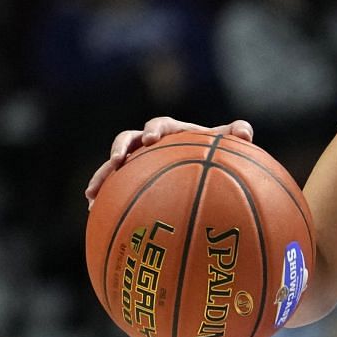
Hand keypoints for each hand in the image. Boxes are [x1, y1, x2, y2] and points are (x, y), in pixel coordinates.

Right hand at [84, 116, 254, 205]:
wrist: (206, 171)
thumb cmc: (216, 155)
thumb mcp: (228, 145)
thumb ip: (238, 133)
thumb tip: (244, 132)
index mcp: (171, 131)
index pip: (159, 125)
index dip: (153, 130)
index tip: (152, 140)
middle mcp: (149, 144)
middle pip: (127, 139)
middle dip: (120, 148)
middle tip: (119, 161)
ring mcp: (137, 161)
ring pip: (113, 164)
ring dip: (102, 175)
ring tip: (92, 193)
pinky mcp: (131, 179)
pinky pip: (114, 186)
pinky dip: (103, 195)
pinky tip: (94, 211)